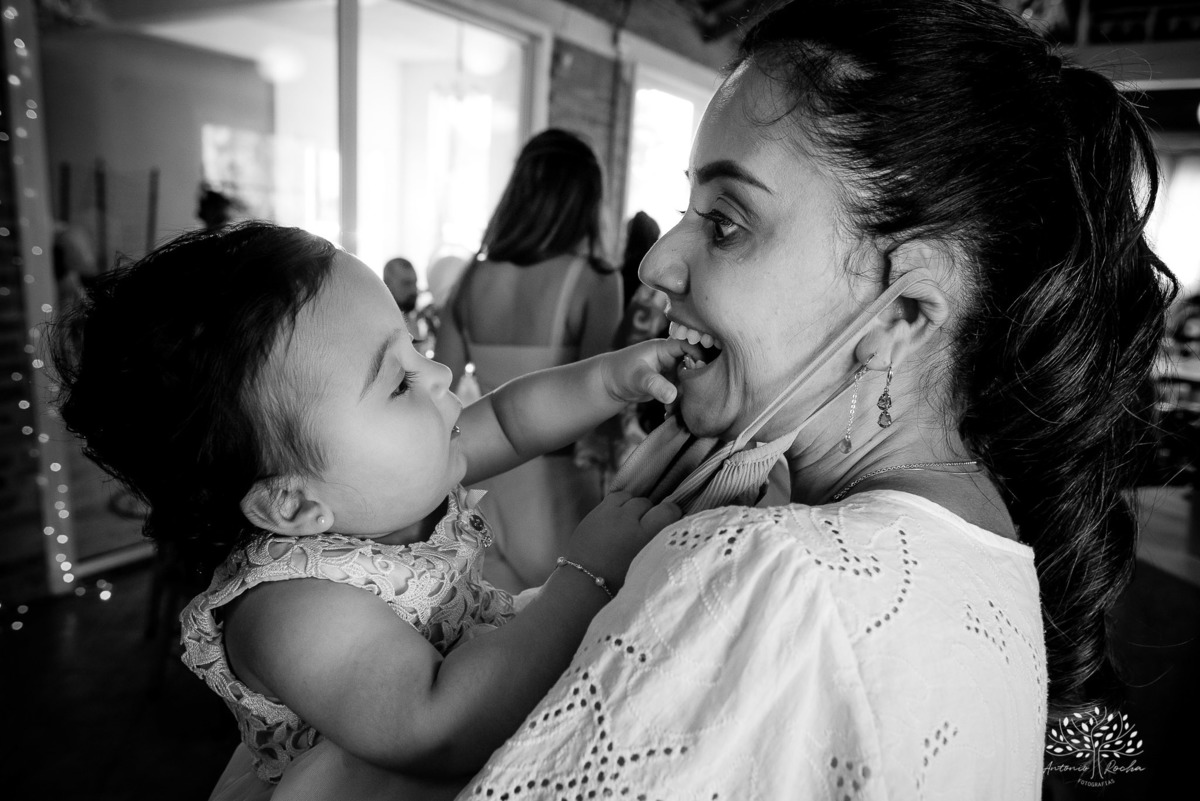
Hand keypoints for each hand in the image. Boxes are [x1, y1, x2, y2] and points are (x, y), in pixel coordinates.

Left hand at [563, 490, 682, 590]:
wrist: (584, 584)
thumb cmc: (620, 581)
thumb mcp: (646, 563)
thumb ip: (658, 544)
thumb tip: (670, 531)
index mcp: (643, 535)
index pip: (667, 510)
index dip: (672, 513)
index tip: (672, 521)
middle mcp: (626, 519)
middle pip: (646, 503)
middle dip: (649, 513)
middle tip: (645, 529)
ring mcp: (608, 513)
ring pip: (629, 497)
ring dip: (632, 506)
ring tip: (630, 522)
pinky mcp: (594, 513)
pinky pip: (613, 498)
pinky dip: (618, 505)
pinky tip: (617, 519)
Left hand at [601, 339, 698, 405]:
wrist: (610, 386)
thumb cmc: (621, 373)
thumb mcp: (638, 378)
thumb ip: (655, 385)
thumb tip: (673, 396)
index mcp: (665, 348)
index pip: (689, 345)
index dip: (699, 354)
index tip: (704, 371)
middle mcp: (671, 358)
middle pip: (694, 364)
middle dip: (695, 380)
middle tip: (694, 395)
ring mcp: (671, 371)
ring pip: (689, 380)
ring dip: (686, 395)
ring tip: (675, 408)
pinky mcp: (669, 384)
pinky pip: (681, 392)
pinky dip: (678, 402)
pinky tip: (669, 413)